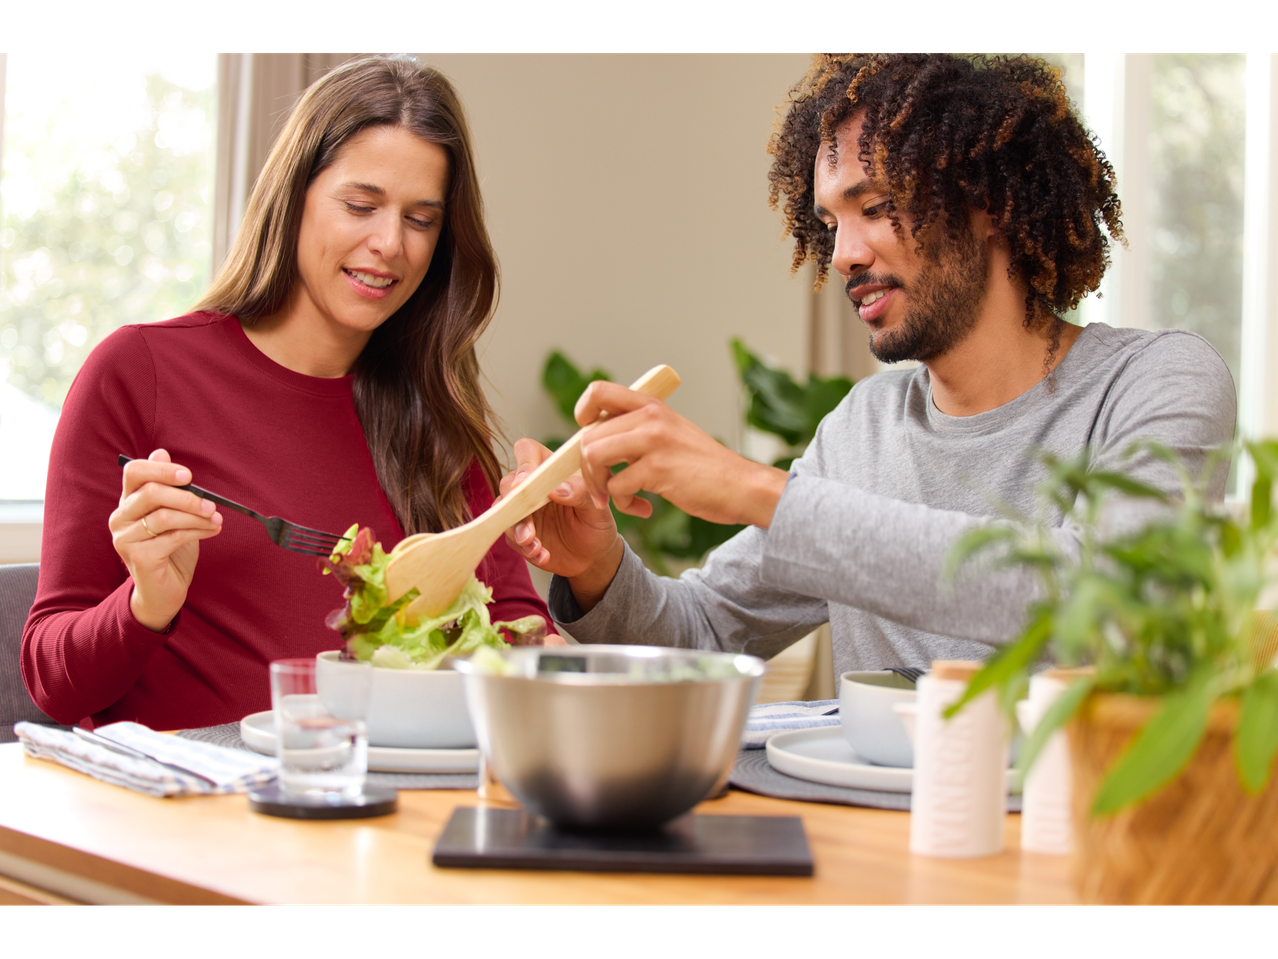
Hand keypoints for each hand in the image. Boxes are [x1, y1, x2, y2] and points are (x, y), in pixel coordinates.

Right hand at [109, 449, 222, 631]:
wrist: (164, 591)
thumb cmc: (170, 548)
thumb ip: (168, 488)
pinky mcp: (138, 558)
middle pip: (150, 493)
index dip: (161, 470)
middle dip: (187, 497)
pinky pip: (172, 537)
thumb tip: (162, 452)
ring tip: (216, 519)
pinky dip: (197, 532)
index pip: (134, 472)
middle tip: (211, 504)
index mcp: (128, 502)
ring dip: (196, 516)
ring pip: (164, 516)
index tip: (188, 476)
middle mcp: (120, 518)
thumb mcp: (173, 514)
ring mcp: (125, 539)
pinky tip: (212, 531)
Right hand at [502, 438, 624, 610]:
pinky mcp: (517, 533)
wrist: (593, 557)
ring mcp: (522, 510)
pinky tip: (543, 555)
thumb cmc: (595, 522)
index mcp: (550, 469)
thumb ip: (579, 492)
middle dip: (514, 503)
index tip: (526, 483)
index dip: (524, 464)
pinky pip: (511, 538)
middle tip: (528, 522)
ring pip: (504, 512)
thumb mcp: (596, 507)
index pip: (527, 451)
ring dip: (517, 529)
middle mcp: (531, 486)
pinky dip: (525, 548)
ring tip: (535, 545)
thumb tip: (555, 489)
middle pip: (509, 483)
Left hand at [572, 382, 789, 528]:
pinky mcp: (657, 469)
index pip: (598, 391)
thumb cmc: (703, 466)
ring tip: (613, 499)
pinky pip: (616, 486)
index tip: (588, 437)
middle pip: (589, 435)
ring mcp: (654, 441)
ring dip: (597, 485)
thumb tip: (595, 441)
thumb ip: (638, 430)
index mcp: (651, 405)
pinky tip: (641, 508)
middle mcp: (651, 417)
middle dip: (586, 468)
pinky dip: (622, 503)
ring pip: (594, 457)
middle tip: (601, 488)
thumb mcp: (671, 433)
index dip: (582, 413)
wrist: (741, 486)